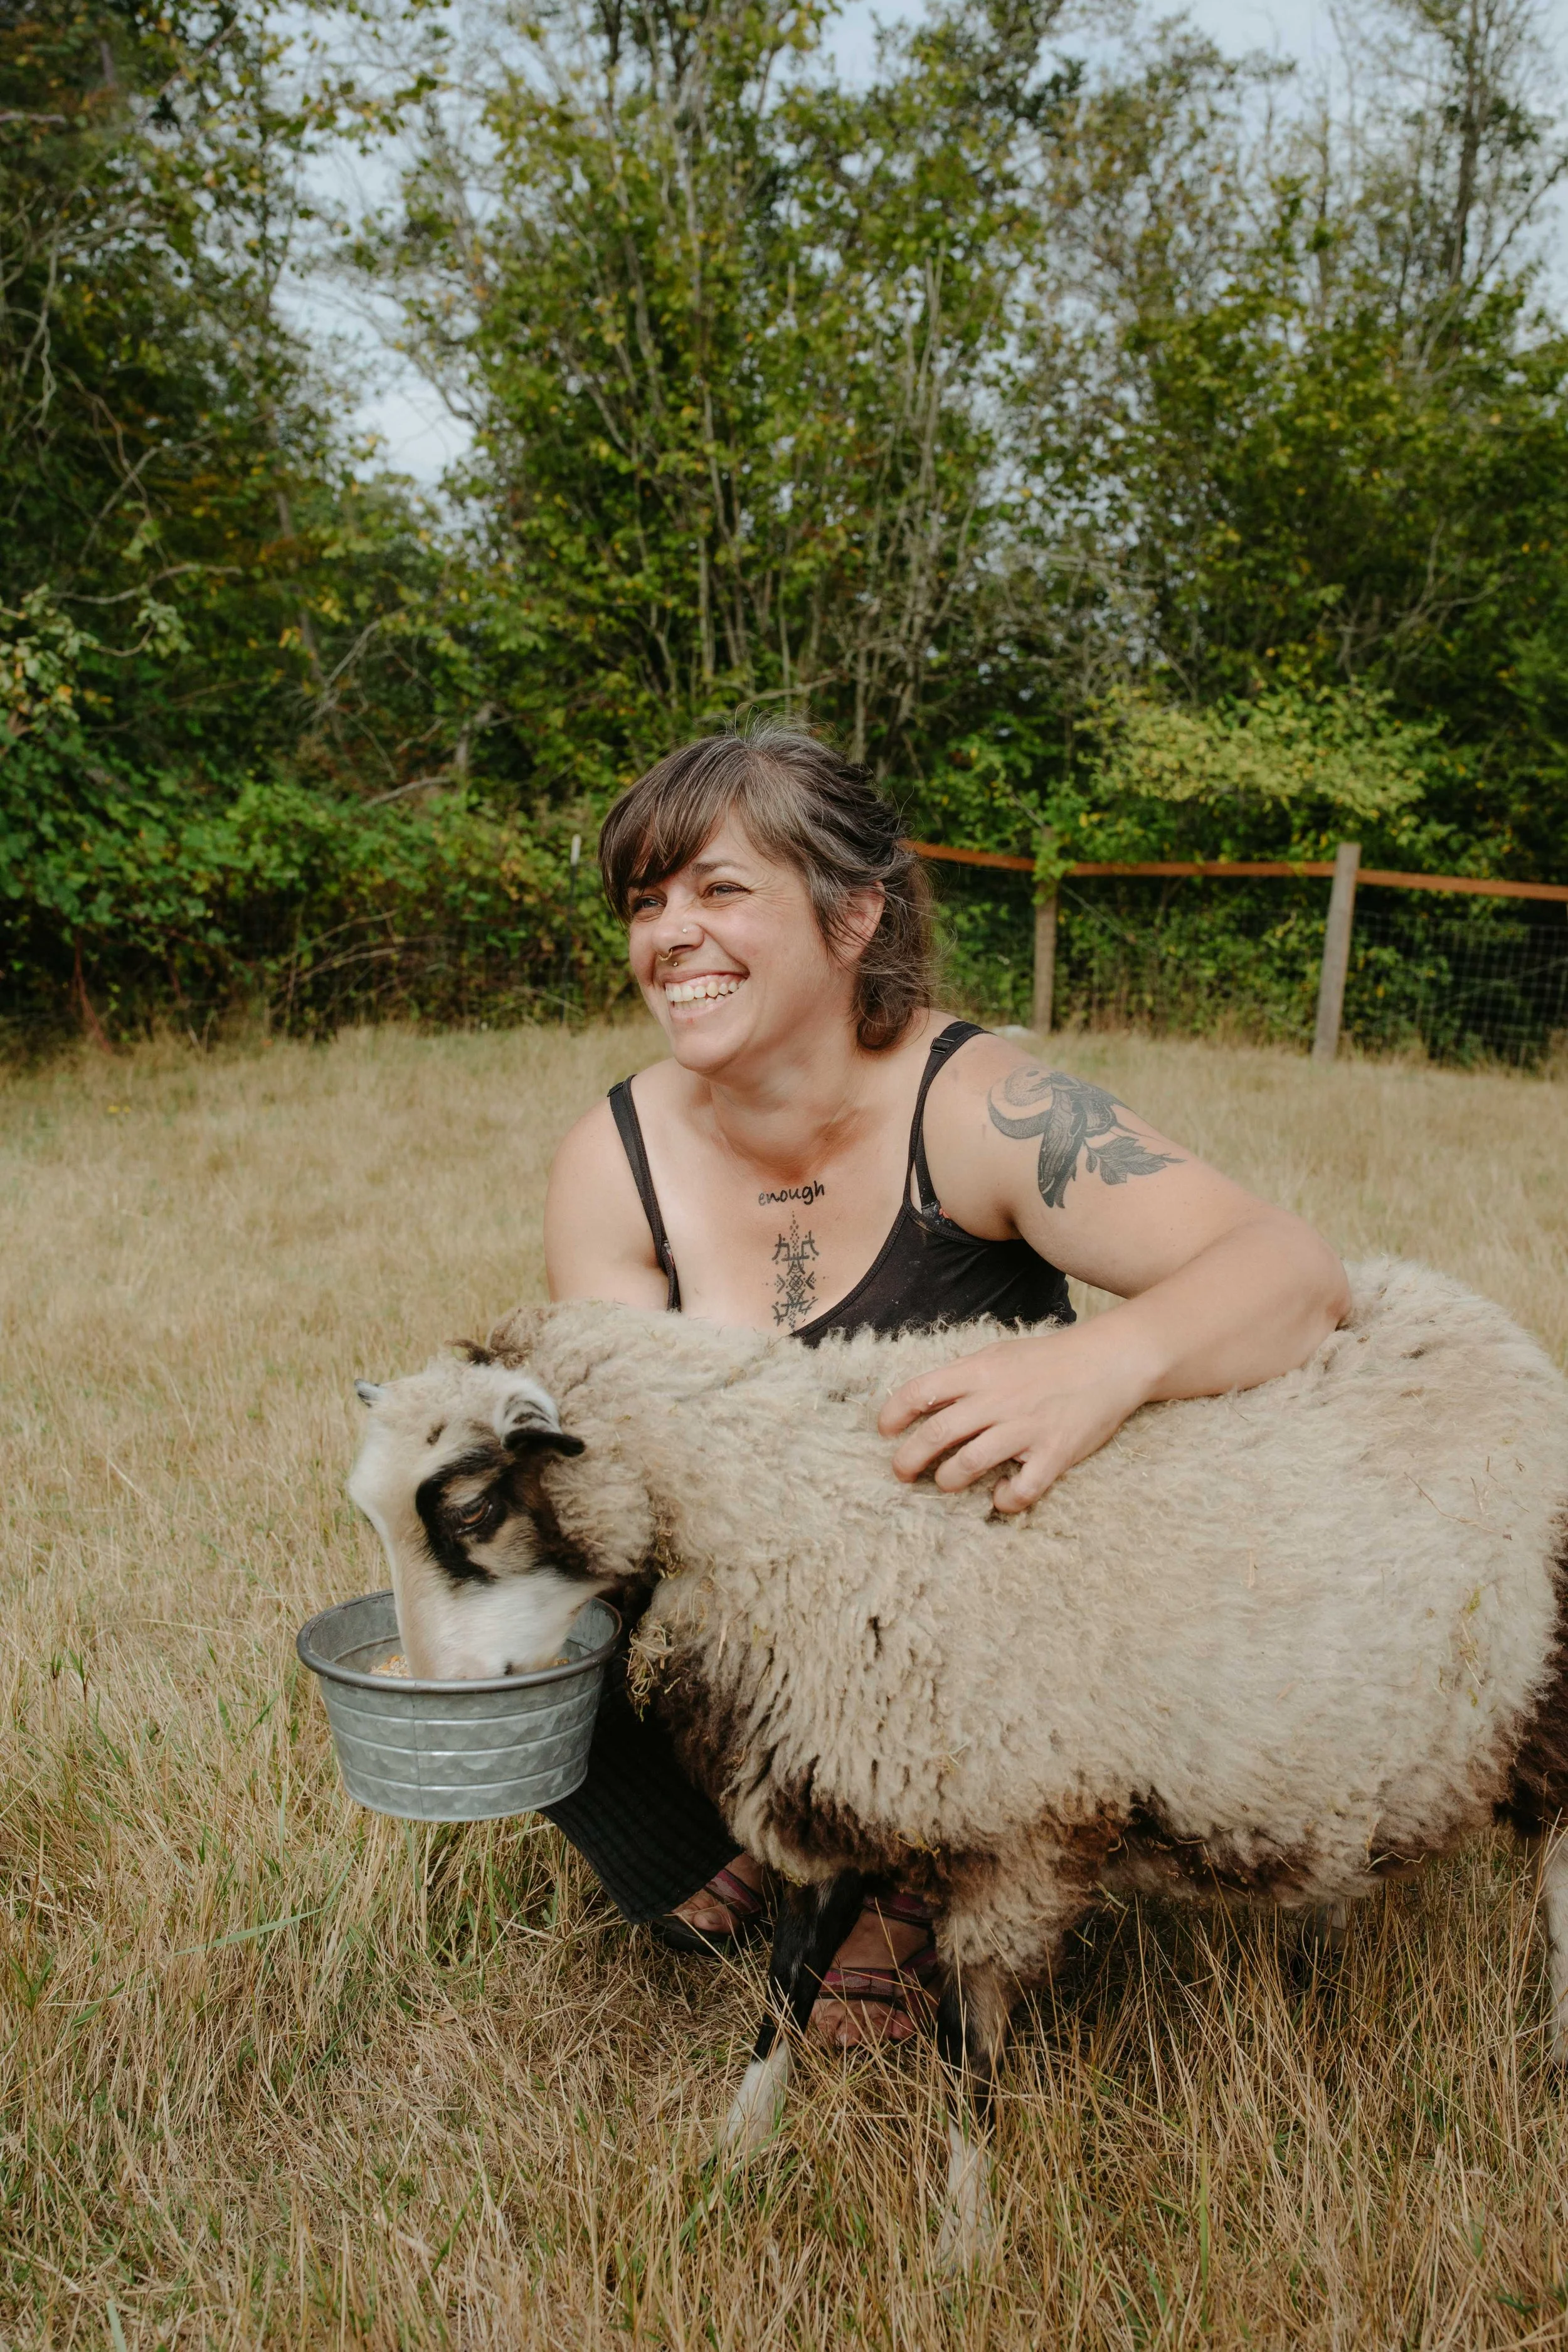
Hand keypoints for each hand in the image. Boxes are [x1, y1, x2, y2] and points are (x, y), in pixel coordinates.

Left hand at [877, 1320, 1156, 1513]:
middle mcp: (997, 1400)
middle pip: (936, 1433)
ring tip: (947, 1482)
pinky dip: (1006, 1500)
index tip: (884, 1430)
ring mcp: (1025, 1427)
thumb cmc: (1051, 1359)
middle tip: (901, 1472)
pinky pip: (1022, 1489)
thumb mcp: (1000, 1355)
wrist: (1110, 1360)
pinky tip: (1002, 1496)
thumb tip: (927, 1398)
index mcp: (980, 1372)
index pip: (920, 1390)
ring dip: (948, 1479)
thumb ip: (965, 1376)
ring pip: (968, 1463)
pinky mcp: (1054, 1452)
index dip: (893, 1413)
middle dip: (908, 1459)